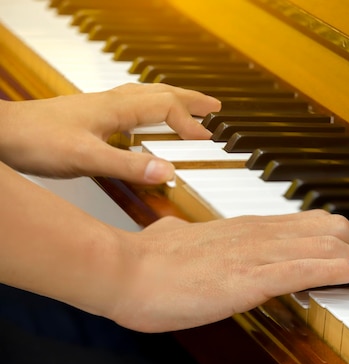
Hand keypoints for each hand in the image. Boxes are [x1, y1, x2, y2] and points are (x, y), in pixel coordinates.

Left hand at [0, 83, 219, 183]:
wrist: (3, 134)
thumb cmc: (37, 140)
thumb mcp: (88, 158)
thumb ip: (129, 165)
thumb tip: (168, 171)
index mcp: (116, 108)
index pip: (166, 107)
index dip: (189, 123)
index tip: (207, 139)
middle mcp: (112, 102)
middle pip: (161, 93)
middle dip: (190, 99)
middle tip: (214, 106)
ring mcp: (101, 106)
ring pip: (146, 96)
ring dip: (173, 100)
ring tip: (189, 108)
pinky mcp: (91, 114)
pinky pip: (131, 104)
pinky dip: (151, 108)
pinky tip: (145, 123)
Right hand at [110, 210, 348, 331]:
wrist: (123, 272)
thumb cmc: (150, 264)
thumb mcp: (182, 243)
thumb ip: (195, 240)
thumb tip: (183, 236)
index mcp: (249, 229)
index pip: (312, 226)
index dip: (347, 242)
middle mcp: (260, 233)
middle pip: (332, 230)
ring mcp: (257, 251)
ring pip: (326, 245)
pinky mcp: (249, 275)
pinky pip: (305, 267)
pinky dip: (339, 269)